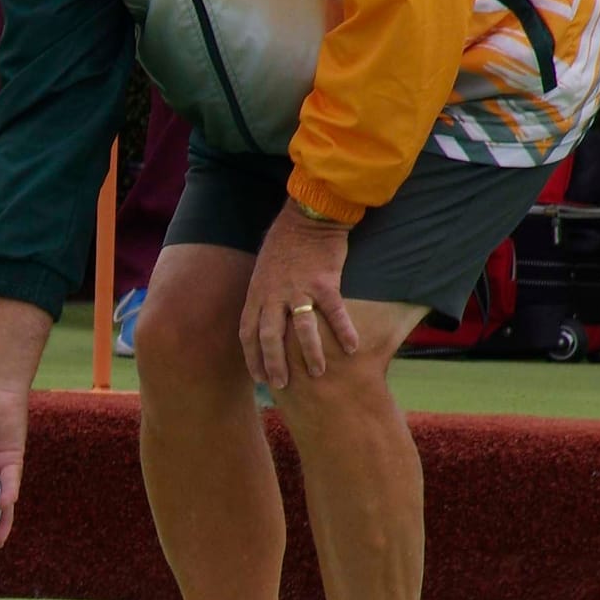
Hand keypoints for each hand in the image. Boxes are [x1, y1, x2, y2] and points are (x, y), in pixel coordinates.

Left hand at [240, 205, 357, 389]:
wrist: (309, 215)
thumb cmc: (286, 242)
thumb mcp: (263, 269)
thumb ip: (264, 296)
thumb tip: (264, 319)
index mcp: (257, 292)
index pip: (248, 332)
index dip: (252, 357)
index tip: (259, 377)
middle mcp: (274, 294)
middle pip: (270, 337)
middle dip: (274, 364)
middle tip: (283, 384)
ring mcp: (299, 288)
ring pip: (302, 330)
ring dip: (309, 354)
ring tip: (318, 373)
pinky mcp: (324, 282)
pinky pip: (334, 313)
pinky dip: (344, 332)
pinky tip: (352, 348)